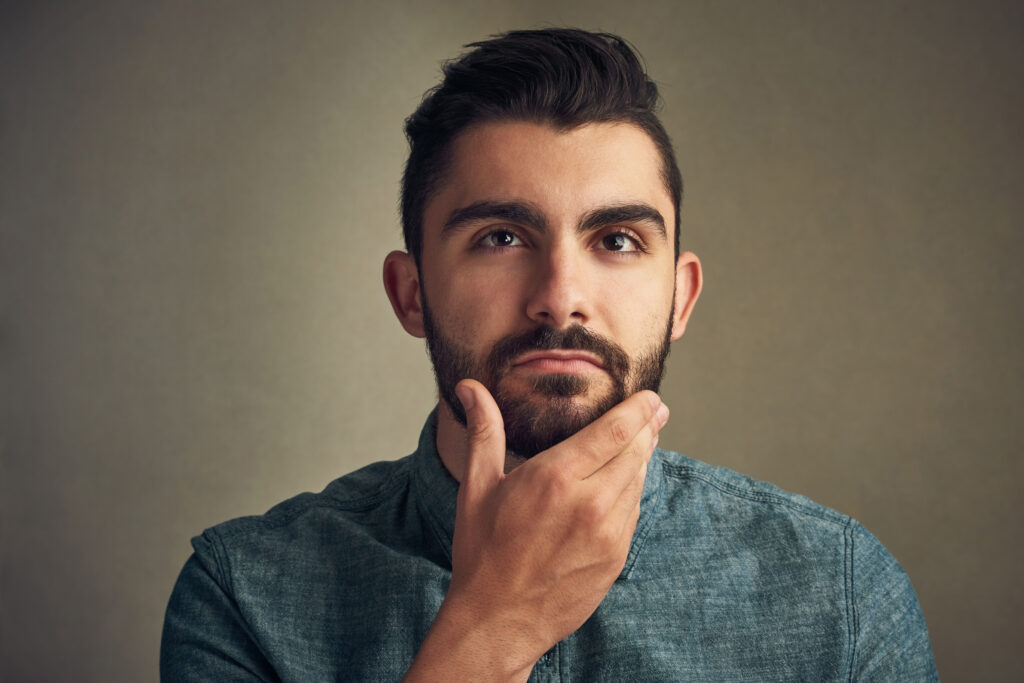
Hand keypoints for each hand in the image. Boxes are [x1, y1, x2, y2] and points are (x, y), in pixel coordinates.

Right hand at [405, 379, 668, 680]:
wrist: (498, 620)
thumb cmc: (483, 552)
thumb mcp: (478, 486)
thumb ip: (484, 431)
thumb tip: (470, 388)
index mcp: (556, 477)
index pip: (616, 431)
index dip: (639, 409)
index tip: (650, 397)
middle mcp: (589, 502)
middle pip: (637, 451)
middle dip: (649, 427)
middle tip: (656, 410)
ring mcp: (608, 532)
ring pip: (639, 481)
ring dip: (644, 457)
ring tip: (644, 439)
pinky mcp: (616, 556)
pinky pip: (634, 512)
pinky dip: (634, 490)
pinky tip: (626, 481)